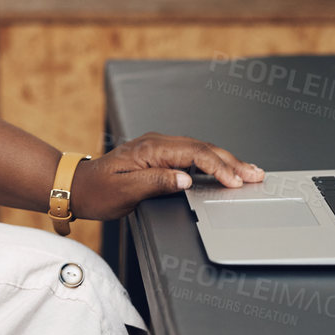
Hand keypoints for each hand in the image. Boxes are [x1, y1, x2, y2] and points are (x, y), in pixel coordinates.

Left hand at [69, 133, 265, 221]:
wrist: (78, 186)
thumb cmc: (97, 191)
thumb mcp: (125, 191)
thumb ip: (158, 182)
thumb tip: (186, 178)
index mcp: (150, 148)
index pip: (194, 153)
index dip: (218, 166)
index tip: (235, 180)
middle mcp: (157, 143)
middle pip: (202, 148)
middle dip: (232, 161)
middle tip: (256, 174)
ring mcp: (159, 147)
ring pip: (200, 150)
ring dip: (226, 160)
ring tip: (249, 171)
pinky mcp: (160, 155)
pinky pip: (192, 155)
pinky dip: (212, 162)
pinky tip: (224, 169)